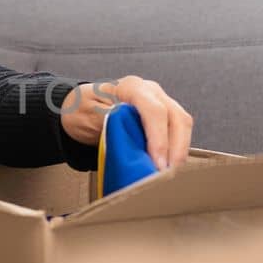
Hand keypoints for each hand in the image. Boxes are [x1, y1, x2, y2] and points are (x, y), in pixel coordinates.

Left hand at [60, 75, 193, 170]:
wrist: (80, 109)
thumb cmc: (82, 110)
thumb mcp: (88, 114)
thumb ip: (110, 121)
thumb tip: (130, 133)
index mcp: (132, 87)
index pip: (155, 111)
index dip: (159, 139)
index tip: (158, 163)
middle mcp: (152, 92)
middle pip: (177, 118)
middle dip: (177, 148)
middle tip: (168, 174)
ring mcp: (160, 103)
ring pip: (182, 125)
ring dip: (179, 151)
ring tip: (169, 175)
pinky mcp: (163, 118)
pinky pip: (177, 133)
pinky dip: (175, 151)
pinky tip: (167, 167)